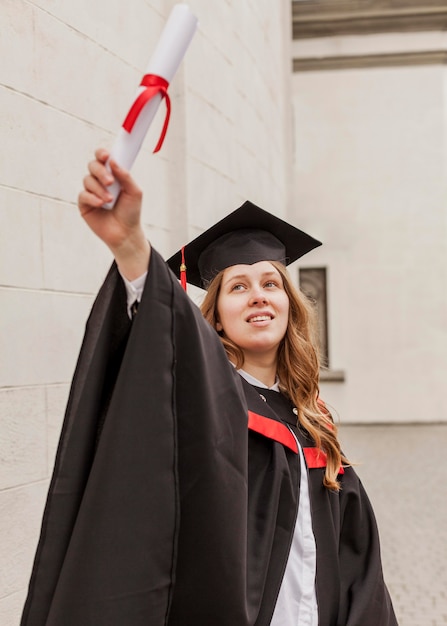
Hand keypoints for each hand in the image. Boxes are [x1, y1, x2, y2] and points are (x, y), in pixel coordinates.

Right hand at [78, 148, 149, 279]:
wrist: (126, 233)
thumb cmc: (131, 212)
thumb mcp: (134, 192)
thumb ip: (125, 176)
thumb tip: (113, 161)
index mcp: (113, 175)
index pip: (103, 158)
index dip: (102, 153)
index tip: (106, 156)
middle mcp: (100, 181)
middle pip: (92, 165)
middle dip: (100, 172)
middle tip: (110, 182)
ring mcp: (91, 192)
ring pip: (87, 180)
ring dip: (100, 189)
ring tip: (110, 200)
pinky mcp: (84, 204)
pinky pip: (83, 194)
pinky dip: (92, 198)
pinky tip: (101, 205)